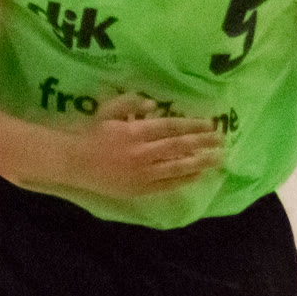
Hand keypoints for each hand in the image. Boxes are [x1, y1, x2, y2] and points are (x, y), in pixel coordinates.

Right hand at [25, 93, 223, 198]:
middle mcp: (143, 153)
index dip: (193, 126)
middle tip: (223, 142)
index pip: (171, 127)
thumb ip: (131, 105)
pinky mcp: (140, 190)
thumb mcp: (108, 111)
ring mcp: (143, 174)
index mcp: (136, 131)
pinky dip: (184, 180)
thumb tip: (155, 106)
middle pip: (179, 147)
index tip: (210, 125)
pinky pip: (167, 185)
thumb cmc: (89, 133)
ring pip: (178, 168)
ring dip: (200, 164)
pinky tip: (198, 176)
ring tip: (218, 161)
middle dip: (203, 144)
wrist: (73, 162)